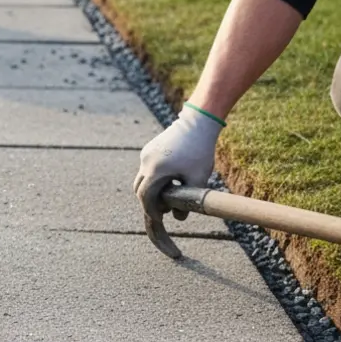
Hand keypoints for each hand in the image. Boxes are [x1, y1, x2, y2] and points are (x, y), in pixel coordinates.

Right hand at [134, 105, 223, 221]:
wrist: (199, 122)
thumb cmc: (200, 151)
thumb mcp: (198, 179)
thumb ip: (188, 201)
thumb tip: (178, 218)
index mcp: (155, 170)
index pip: (145, 197)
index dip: (151, 210)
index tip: (159, 219)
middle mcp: (146, 161)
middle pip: (139, 189)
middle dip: (149, 201)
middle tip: (165, 208)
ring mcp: (146, 153)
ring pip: (143, 178)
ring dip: (152, 189)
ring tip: (171, 192)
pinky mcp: (150, 148)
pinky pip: (147, 168)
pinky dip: (154, 177)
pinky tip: (172, 177)